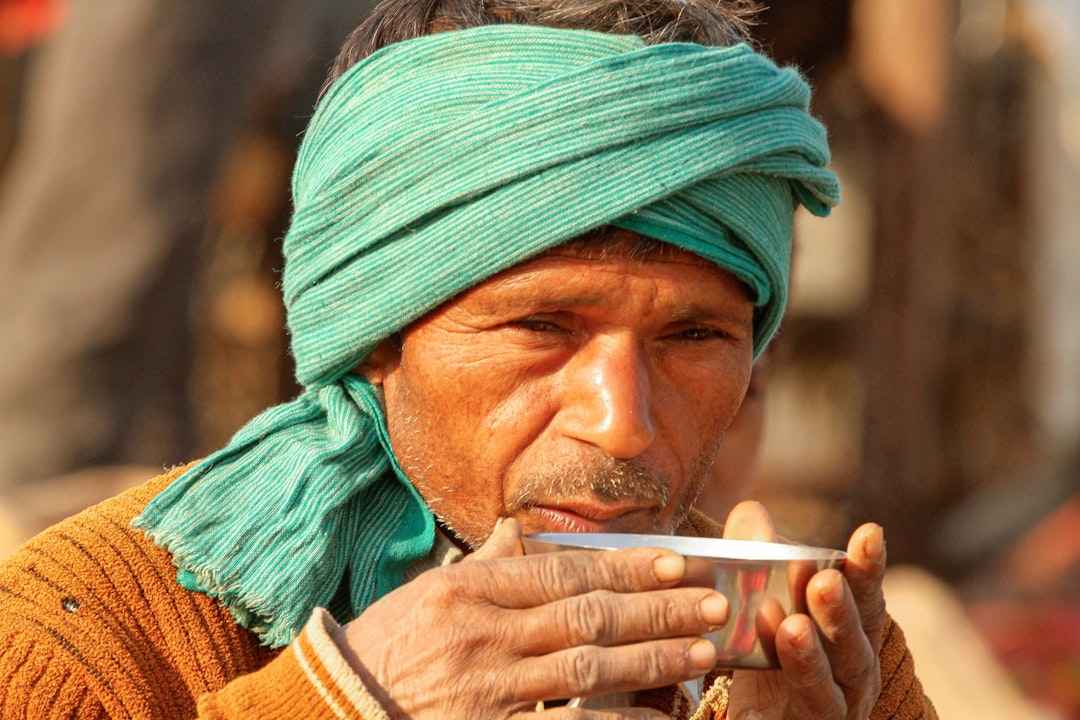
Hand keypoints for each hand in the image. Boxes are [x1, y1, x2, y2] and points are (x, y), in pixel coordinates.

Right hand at [332, 519, 730, 718]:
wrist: (333, 712)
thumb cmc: (380, 652)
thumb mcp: (421, 595)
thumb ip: (482, 567)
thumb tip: (523, 534)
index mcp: (467, 591)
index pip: (561, 571)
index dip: (626, 567)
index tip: (676, 562)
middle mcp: (482, 635)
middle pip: (587, 615)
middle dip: (657, 608)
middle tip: (711, 603)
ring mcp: (488, 691)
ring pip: (587, 669)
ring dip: (651, 660)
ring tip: (702, 653)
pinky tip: (657, 718)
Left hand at [722, 502, 885, 719]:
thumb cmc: (776, 657)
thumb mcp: (767, 607)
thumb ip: (759, 561)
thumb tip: (751, 512)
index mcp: (853, 640)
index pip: (866, 601)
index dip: (869, 570)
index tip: (869, 533)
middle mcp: (851, 681)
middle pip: (851, 649)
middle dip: (839, 614)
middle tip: (823, 581)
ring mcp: (827, 715)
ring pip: (823, 693)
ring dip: (809, 662)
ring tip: (791, 631)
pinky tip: (748, 713)